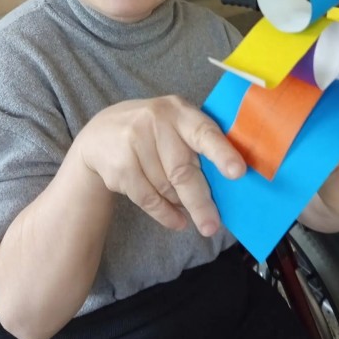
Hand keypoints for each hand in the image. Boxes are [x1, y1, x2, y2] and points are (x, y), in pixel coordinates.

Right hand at [74, 96, 245, 236]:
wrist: (100, 134)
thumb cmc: (152, 132)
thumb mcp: (174, 125)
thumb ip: (196, 144)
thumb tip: (226, 185)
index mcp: (179, 111)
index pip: (204, 132)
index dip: (222, 153)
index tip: (237, 172)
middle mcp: (156, 121)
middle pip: (183, 170)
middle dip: (200, 202)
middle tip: (212, 226)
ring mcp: (135, 141)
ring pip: (166, 187)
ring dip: (180, 204)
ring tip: (188, 212)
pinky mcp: (121, 165)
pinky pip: (148, 198)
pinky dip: (164, 213)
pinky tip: (175, 220)